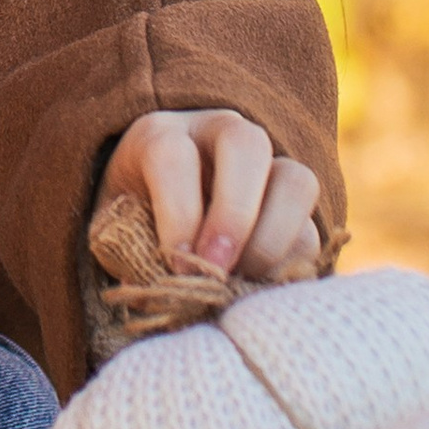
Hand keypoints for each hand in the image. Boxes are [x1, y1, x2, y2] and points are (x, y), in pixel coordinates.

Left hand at [98, 109, 323, 286]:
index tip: (175, 264)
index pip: (172, 156)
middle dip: (234, 214)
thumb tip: (176, 293)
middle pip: (246, 145)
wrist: (158, 217)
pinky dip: (291, 265)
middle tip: (216, 271)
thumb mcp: (116, 235)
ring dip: (274, 238)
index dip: (177, 213)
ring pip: (296, 180)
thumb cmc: (127, 227)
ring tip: (245, 283)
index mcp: (159, 136)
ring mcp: (266, 164)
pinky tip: (261, 290)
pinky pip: (312, 228)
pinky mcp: (295, 208)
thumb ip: (135, 256)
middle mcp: (218, 135)